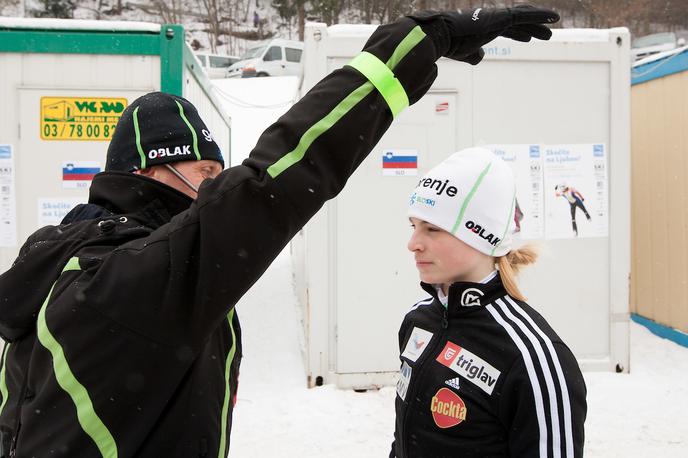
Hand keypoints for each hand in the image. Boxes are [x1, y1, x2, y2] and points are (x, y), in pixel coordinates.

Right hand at [408, 5, 559, 64]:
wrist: (443, 36)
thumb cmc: (450, 44)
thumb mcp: (465, 53)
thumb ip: (473, 55)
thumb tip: (480, 57)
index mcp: (486, 27)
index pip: (507, 29)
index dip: (519, 34)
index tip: (528, 38)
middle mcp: (494, 20)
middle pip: (518, 23)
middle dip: (532, 27)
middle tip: (546, 34)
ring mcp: (499, 17)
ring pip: (525, 17)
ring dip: (540, 22)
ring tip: (553, 25)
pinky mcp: (503, 17)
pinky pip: (526, 16)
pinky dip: (541, 16)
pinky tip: (554, 17)